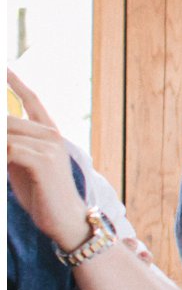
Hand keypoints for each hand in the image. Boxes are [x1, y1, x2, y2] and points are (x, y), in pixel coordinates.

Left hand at [6, 70, 89, 248]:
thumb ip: (12, 147)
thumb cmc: (43, 195)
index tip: (5, 68)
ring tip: (0, 156)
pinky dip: (1, 154)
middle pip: (9, 119)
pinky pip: (10, 150)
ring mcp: (50, 147)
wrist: (67, 221)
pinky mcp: (44, 162)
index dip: (16, 83)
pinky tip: (1, 160)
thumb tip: (3, 136)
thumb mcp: (24, 166)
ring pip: (7, 134)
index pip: (32, 100)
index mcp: (50, 134)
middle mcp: (52, 136)